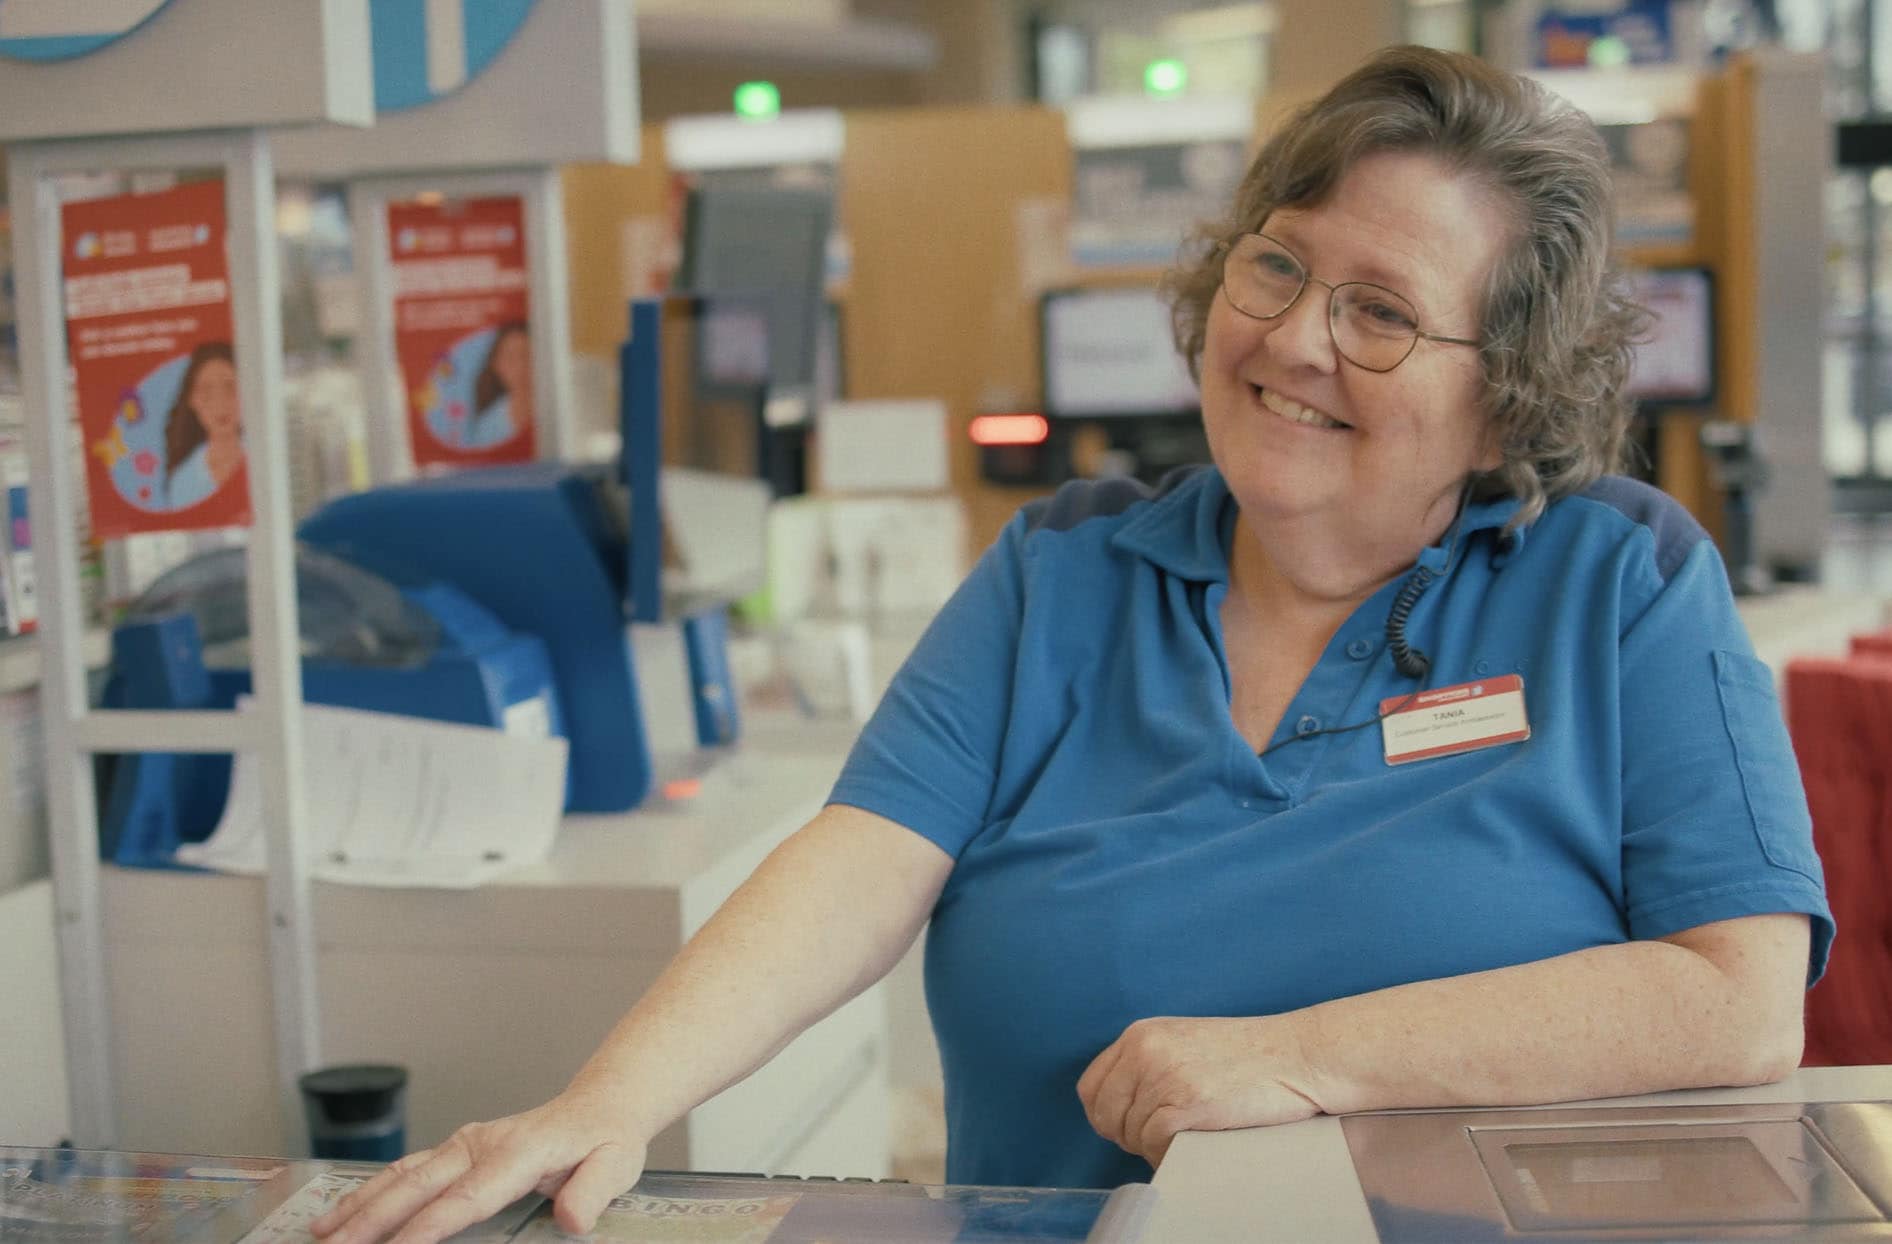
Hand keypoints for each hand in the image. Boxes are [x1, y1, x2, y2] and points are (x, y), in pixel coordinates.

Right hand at [309, 1087, 649, 1243]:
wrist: (599, 1108)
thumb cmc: (606, 1142)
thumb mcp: (616, 1166)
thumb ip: (593, 1192)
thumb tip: (571, 1219)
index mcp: (520, 1151)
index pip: (466, 1197)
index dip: (429, 1227)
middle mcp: (483, 1143)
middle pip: (419, 1185)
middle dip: (373, 1220)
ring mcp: (465, 1143)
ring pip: (403, 1174)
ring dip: (360, 1204)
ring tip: (321, 1234)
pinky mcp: (455, 1148)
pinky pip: (407, 1169)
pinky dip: (371, 1190)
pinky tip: (343, 1213)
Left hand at [1076, 1015, 1324, 1166]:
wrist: (1298, 1055)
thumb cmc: (1251, 1056)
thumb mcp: (1185, 1043)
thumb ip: (1149, 1065)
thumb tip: (1122, 1109)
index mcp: (1141, 1034)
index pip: (1091, 1087)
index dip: (1106, 1115)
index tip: (1128, 1127)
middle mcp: (1144, 1050)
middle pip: (1104, 1115)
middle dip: (1128, 1136)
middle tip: (1161, 1138)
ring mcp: (1163, 1076)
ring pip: (1130, 1134)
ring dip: (1153, 1147)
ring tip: (1186, 1137)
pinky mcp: (1185, 1103)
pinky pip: (1154, 1144)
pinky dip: (1169, 1154)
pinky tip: (1193, 1146)